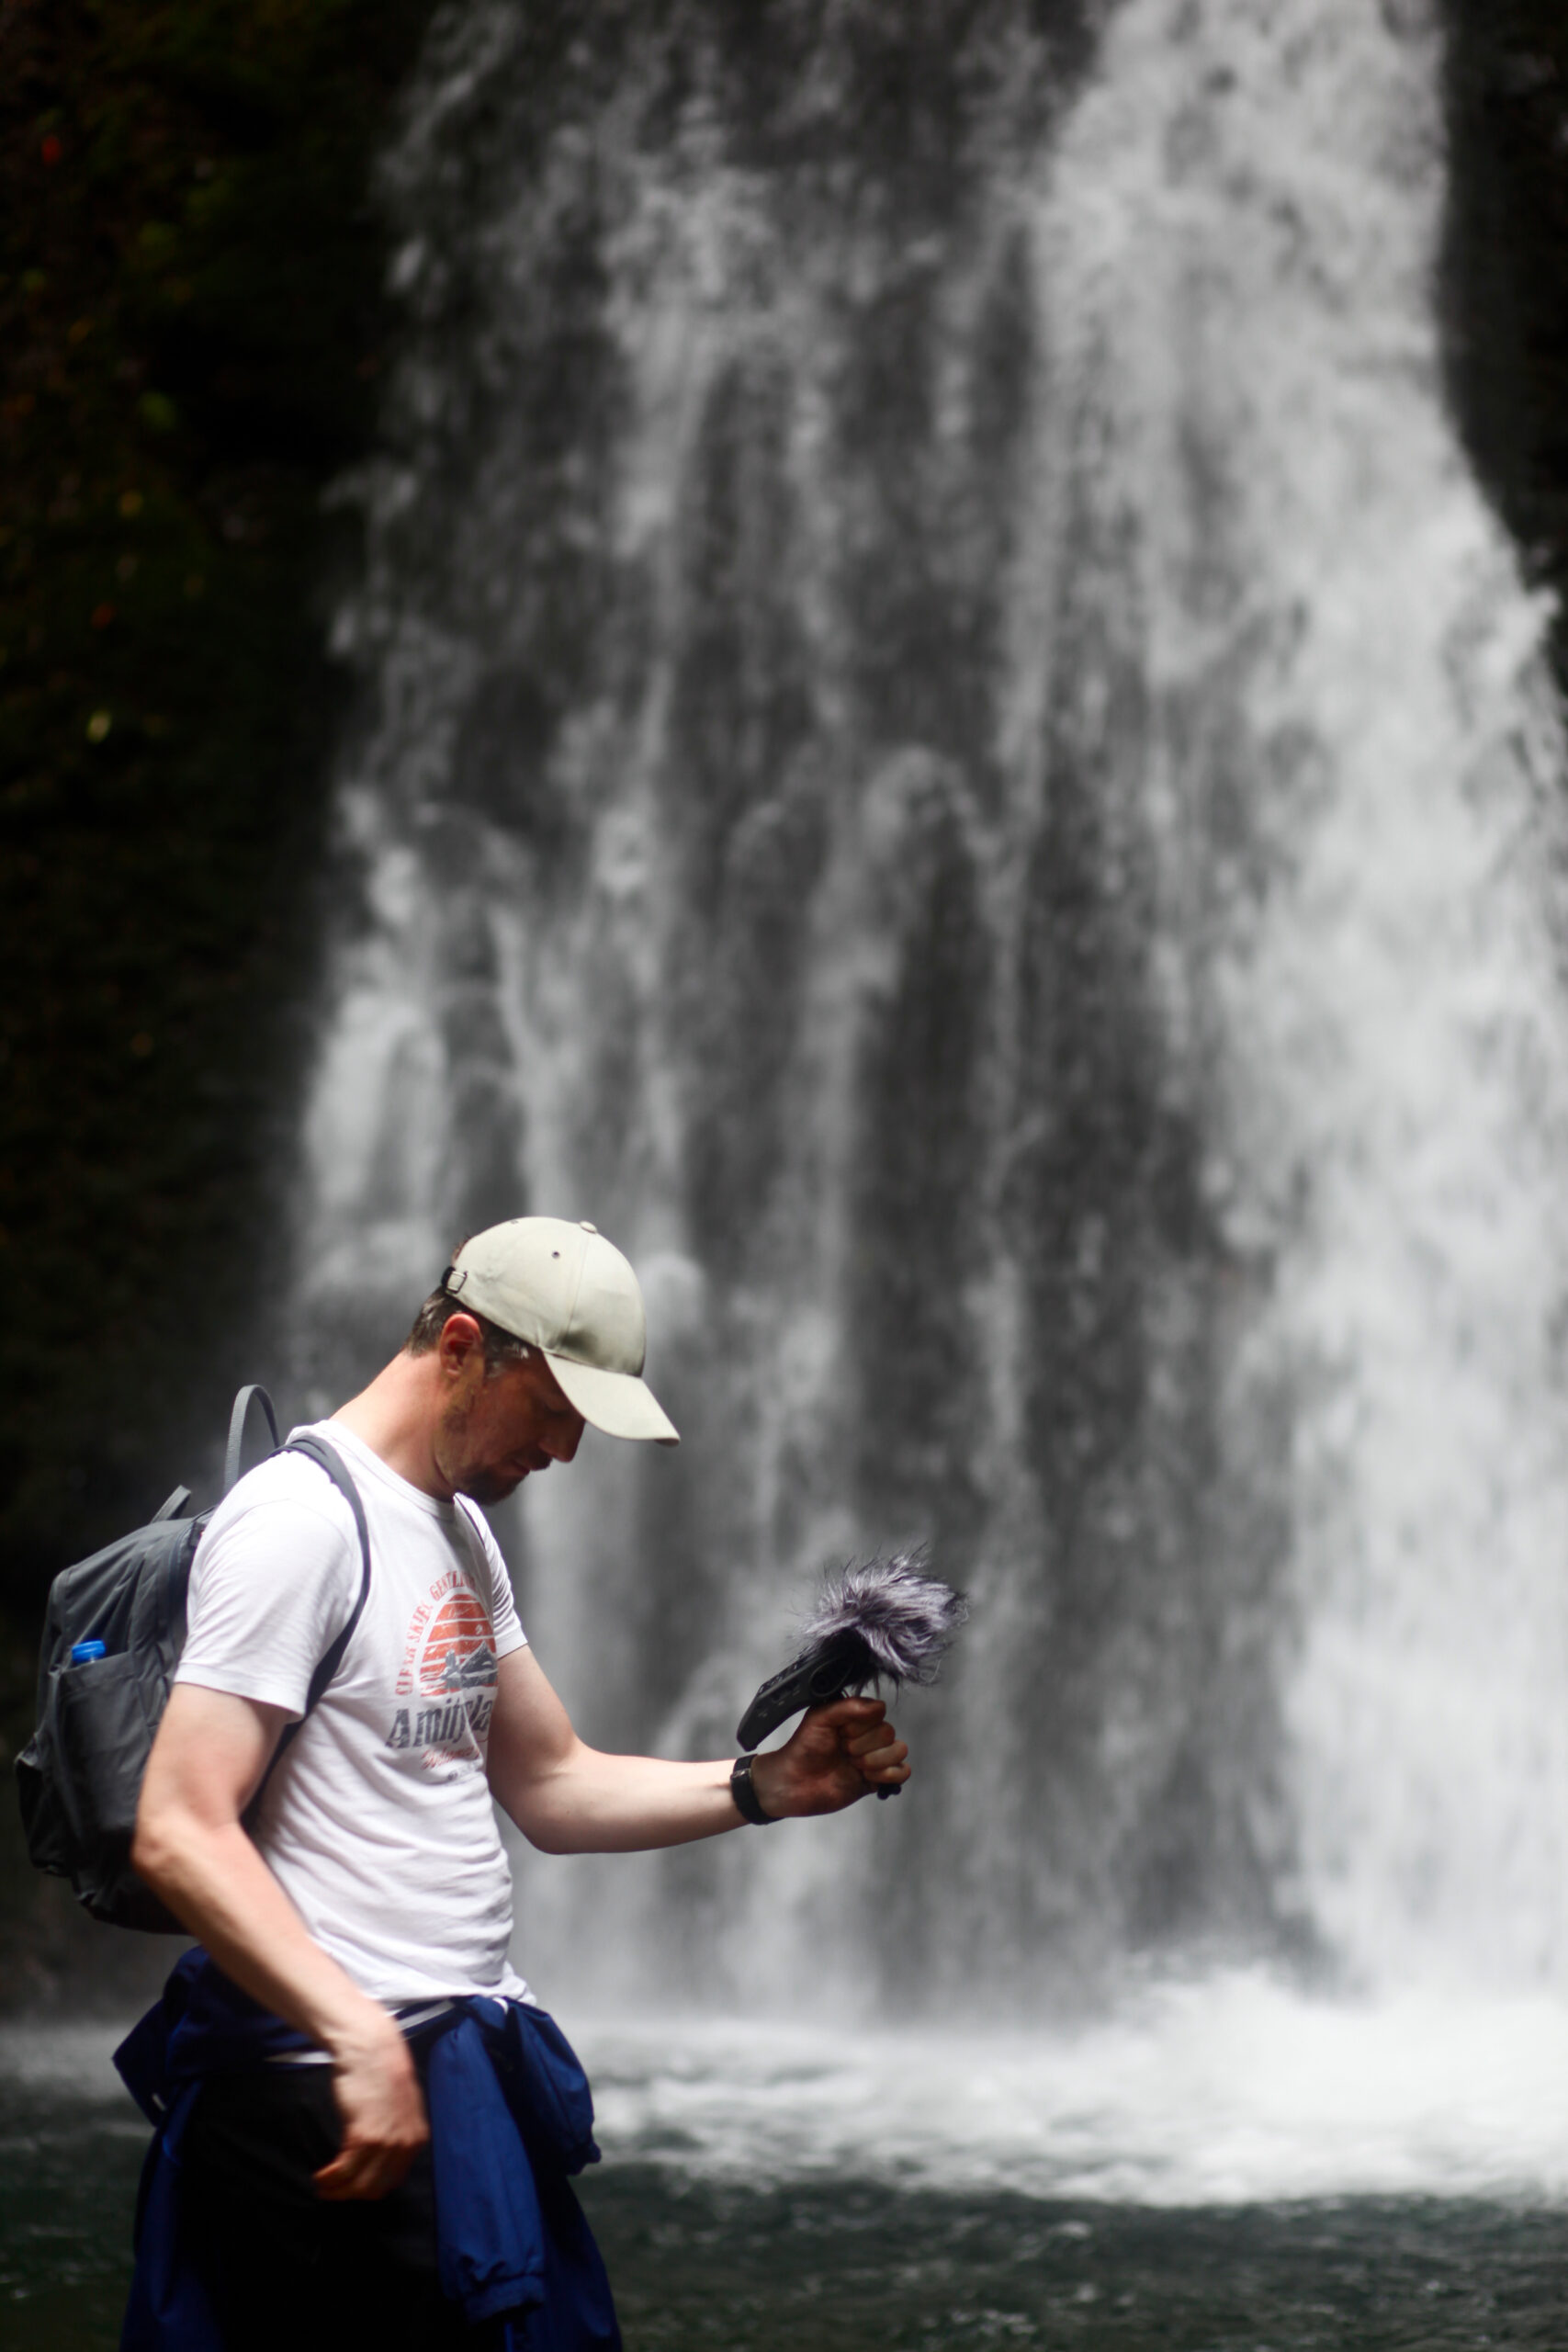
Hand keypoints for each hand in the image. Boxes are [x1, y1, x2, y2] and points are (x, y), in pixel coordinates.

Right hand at [315, 2022, 429, 2200]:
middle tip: (332, 2192)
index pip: (392, 2181)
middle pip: (375, 2188)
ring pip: (358, 2184)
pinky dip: (329, 2178)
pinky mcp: (363, 2135)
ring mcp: (385, 2141)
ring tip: (323, 2186)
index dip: (369, 2189)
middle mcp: (404, 2145)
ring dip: (336, 2190)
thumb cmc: (381, 2073)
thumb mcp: (401, 2107)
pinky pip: (344, 2170)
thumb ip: (397, 2132)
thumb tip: (382, 2157)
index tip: (352, 2187)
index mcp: (416, 2139)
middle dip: (351, 2194)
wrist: (371, 2048)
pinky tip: (321, 2175)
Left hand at [751, 1696, 909, 1818]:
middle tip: (843, 1752)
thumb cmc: (803, 1748)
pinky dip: (887, 1774)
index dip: (861, 1724)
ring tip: (853, 1765)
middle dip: (864, 1745)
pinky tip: (866, 1776)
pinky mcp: (876, 1781)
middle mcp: (867, 1736)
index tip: (842, 1733)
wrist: (793, 1783)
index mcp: (855, 1719)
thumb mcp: (819, 1718)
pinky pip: (902, 1772)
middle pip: (888, 1732)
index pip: (879, 1712)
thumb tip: (877, 1707)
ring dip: (875, 1760)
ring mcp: (874, 1758)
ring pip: (899, 1750)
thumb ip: (847, 1708)